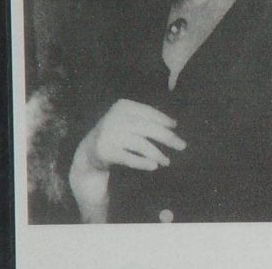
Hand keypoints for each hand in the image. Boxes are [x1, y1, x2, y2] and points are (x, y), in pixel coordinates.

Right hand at [68, 99, 185, 221]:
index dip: (163, 119)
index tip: (175, 126)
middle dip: (167, 137)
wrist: (89, 151)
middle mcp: (115, 117)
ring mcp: (109, 134)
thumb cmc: (116, 133)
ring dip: (157, 153)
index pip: (148, 112)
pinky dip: (143, 162)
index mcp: (123, 106)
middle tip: (182, 146)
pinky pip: (129, 158)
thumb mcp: (128, 120)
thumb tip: (173, 125)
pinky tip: (154, 166)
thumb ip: (146, 120)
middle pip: (147, 128)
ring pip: (140, 144)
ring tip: (167, 161)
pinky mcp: (106, 151)